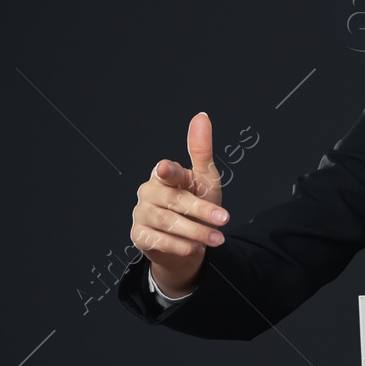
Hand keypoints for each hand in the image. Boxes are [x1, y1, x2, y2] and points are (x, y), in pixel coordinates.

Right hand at [129, 112, 229, 295]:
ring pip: (167, 223)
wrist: (186, 240)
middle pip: (174, 201)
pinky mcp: (140, 236)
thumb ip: (201, 150)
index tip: (166, 167)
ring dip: (195, 232)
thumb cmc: (196, 203)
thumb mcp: (204, 178)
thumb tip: (201, 116)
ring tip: (218, 239)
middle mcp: (149, 192)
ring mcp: (142, 214)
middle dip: (201, 211)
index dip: (168, 170)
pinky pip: (159, 241)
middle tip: (224, 220)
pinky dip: (180, 246)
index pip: (167, 172)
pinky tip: (197, 248)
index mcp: (164, 175)